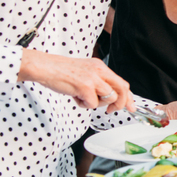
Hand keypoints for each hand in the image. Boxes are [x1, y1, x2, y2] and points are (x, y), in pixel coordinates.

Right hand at [18, 49, 133, 111]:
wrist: (45, 67)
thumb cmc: (62, 72)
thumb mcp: (85, 72)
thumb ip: (98, 81)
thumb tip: (111, 96)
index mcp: (101, 67)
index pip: (122, 82)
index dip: (128, 97)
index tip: (131, 106)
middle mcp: (100, 71)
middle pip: (122, 89)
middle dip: (121, 103)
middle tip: (111, 110)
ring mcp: (93, 78)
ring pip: (109, 98)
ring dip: (97, 104)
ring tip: (83, 98)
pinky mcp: (85, 87)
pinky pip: (93, 104)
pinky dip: (84, 104)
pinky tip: (75, 97)